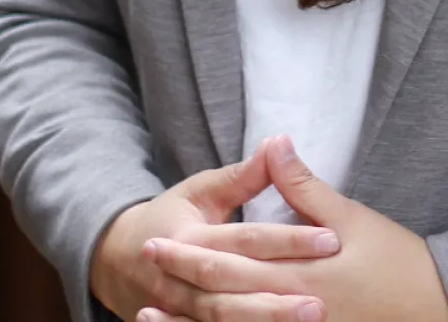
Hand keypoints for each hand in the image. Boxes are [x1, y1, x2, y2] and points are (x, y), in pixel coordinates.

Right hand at [90, 140, 329, 321]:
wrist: (117, 257)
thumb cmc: (171, 216)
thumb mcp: (201, 190)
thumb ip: (241, 176)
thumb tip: (278, 143)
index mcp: (191, 236)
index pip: (247, 239)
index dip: (288, 239)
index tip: (330, 240)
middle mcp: (181, 278)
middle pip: (235, 287)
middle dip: (279, 295)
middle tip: (323, 299)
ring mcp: (177, 309)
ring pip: (222, 319)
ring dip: (263, 321)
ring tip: (308, 320)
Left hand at [140, 135, 447, 321]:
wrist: (434, 308)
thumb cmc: (395, 261)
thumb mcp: (352, 219)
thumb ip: (305, 186)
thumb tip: (275, 142)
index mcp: (301, 274)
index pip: (234, 261)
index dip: (192, 251)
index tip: (155, 238)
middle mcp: (294, 311)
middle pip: (225, 299)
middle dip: (182, 280)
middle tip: (144, 264)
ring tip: (148, 316)